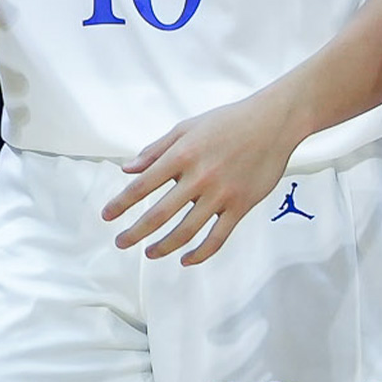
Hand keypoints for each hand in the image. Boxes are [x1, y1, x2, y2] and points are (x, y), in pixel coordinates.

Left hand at [103, 90, 308, 264]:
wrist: (274, 122)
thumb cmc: (229, 121)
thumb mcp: (187, 128)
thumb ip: (156, 150)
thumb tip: (128, 169)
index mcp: (183, 155)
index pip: (142, 186)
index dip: (121, 204)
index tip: (107, 217)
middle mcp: (200, 177)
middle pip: (159, 215)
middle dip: (134, 233)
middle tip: (121, 242)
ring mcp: (222, 194)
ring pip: (186, 231)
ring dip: (163, 247)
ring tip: (150, 253)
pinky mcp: (241, 205)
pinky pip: (217, 237)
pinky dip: (200, 254)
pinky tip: (186, 260)